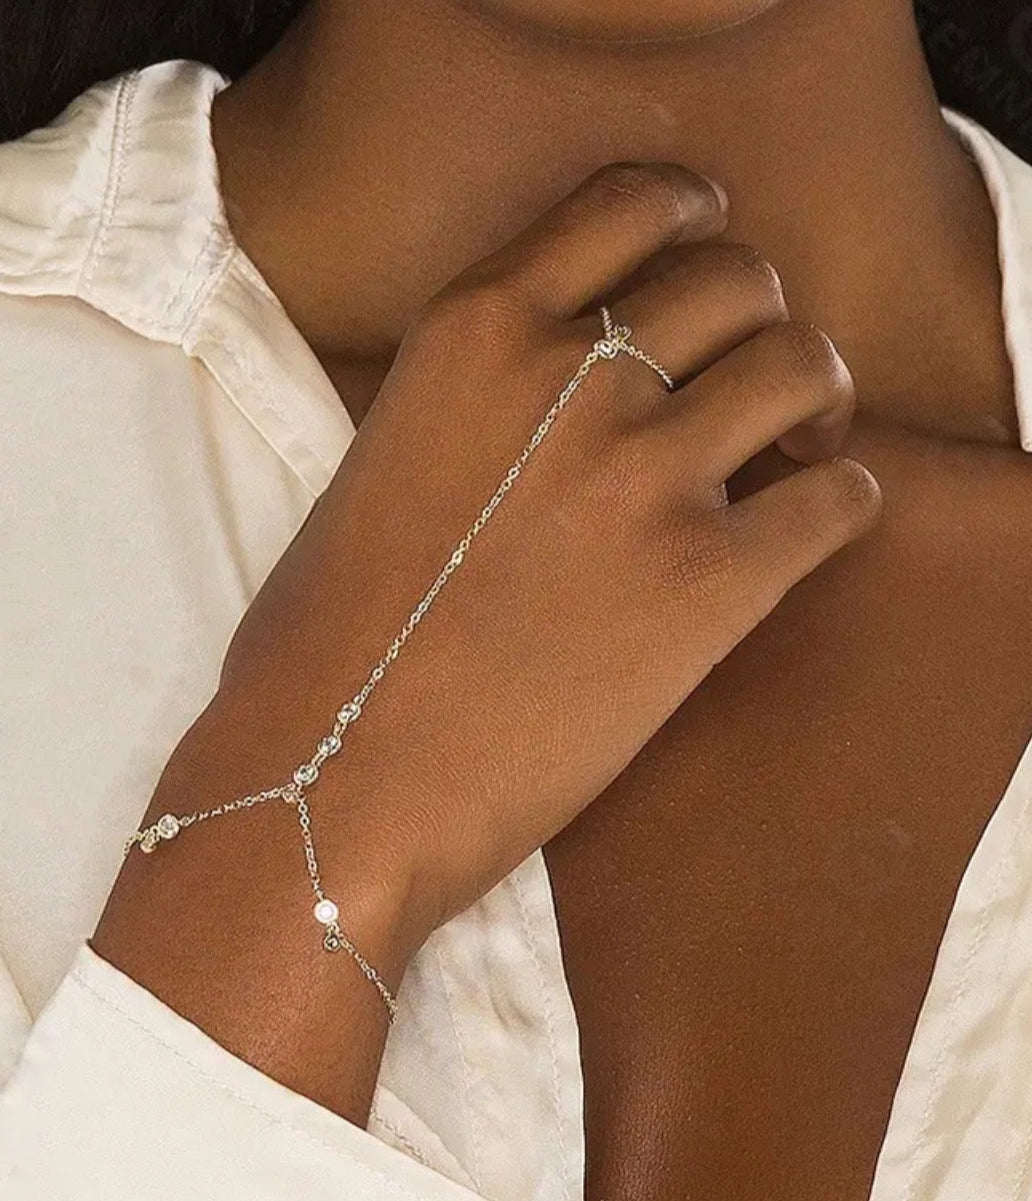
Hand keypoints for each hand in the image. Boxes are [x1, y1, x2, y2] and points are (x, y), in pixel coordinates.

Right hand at [94, 163, 878, 1117]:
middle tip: (753, 378)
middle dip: (760, 318)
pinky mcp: (708, 582)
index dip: (691, 212)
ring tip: (802, 444)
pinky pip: (839, 500)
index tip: (711, 242)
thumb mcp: (381, 457)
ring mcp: (647, 474)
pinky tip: (811, 526)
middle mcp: (571, 376)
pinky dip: (843, 502)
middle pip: (736, 278)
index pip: (627, 203)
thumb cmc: (329, 638)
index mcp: (477, 331)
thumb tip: (559, 395)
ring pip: (804, 365)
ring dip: (817, 397)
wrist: (336, 772)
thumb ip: (479, 398)